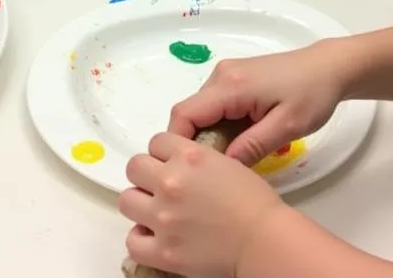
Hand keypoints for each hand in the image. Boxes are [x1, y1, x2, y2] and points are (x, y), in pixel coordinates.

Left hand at [120, 132, 280, 277]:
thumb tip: (180, 166)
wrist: (264, 242)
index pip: (156, 141)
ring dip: (141, 204)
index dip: (164, 153)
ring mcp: (163, 217)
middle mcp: (170, 181)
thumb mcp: (226, 163)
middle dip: (147, 175)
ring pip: (127, 201)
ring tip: (157, 212)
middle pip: (135, 167)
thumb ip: (196, 160)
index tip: (172, 164)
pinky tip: (156, 237)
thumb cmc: (255, 202)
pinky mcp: (164, 251)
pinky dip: (142, 239)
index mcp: (189, 156)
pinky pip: (133, 241)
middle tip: (161, 187)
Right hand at [167, 44, 347, 166]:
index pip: (185, 114)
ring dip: (207, 134)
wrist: (328, 67)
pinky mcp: (234, 76)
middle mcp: (221, 74)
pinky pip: (214, 103)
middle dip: (194, 142)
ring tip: (229, 157)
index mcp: (230, 86)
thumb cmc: (311, 95)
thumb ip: (251, 147)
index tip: (188, 171)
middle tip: (213, 170)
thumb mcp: (286, 127)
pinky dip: (218, 124)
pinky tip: (238, 139)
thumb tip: (222, 168)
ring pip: (201, 109)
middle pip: (190, 112)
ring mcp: (226, 73)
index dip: (179, 143)